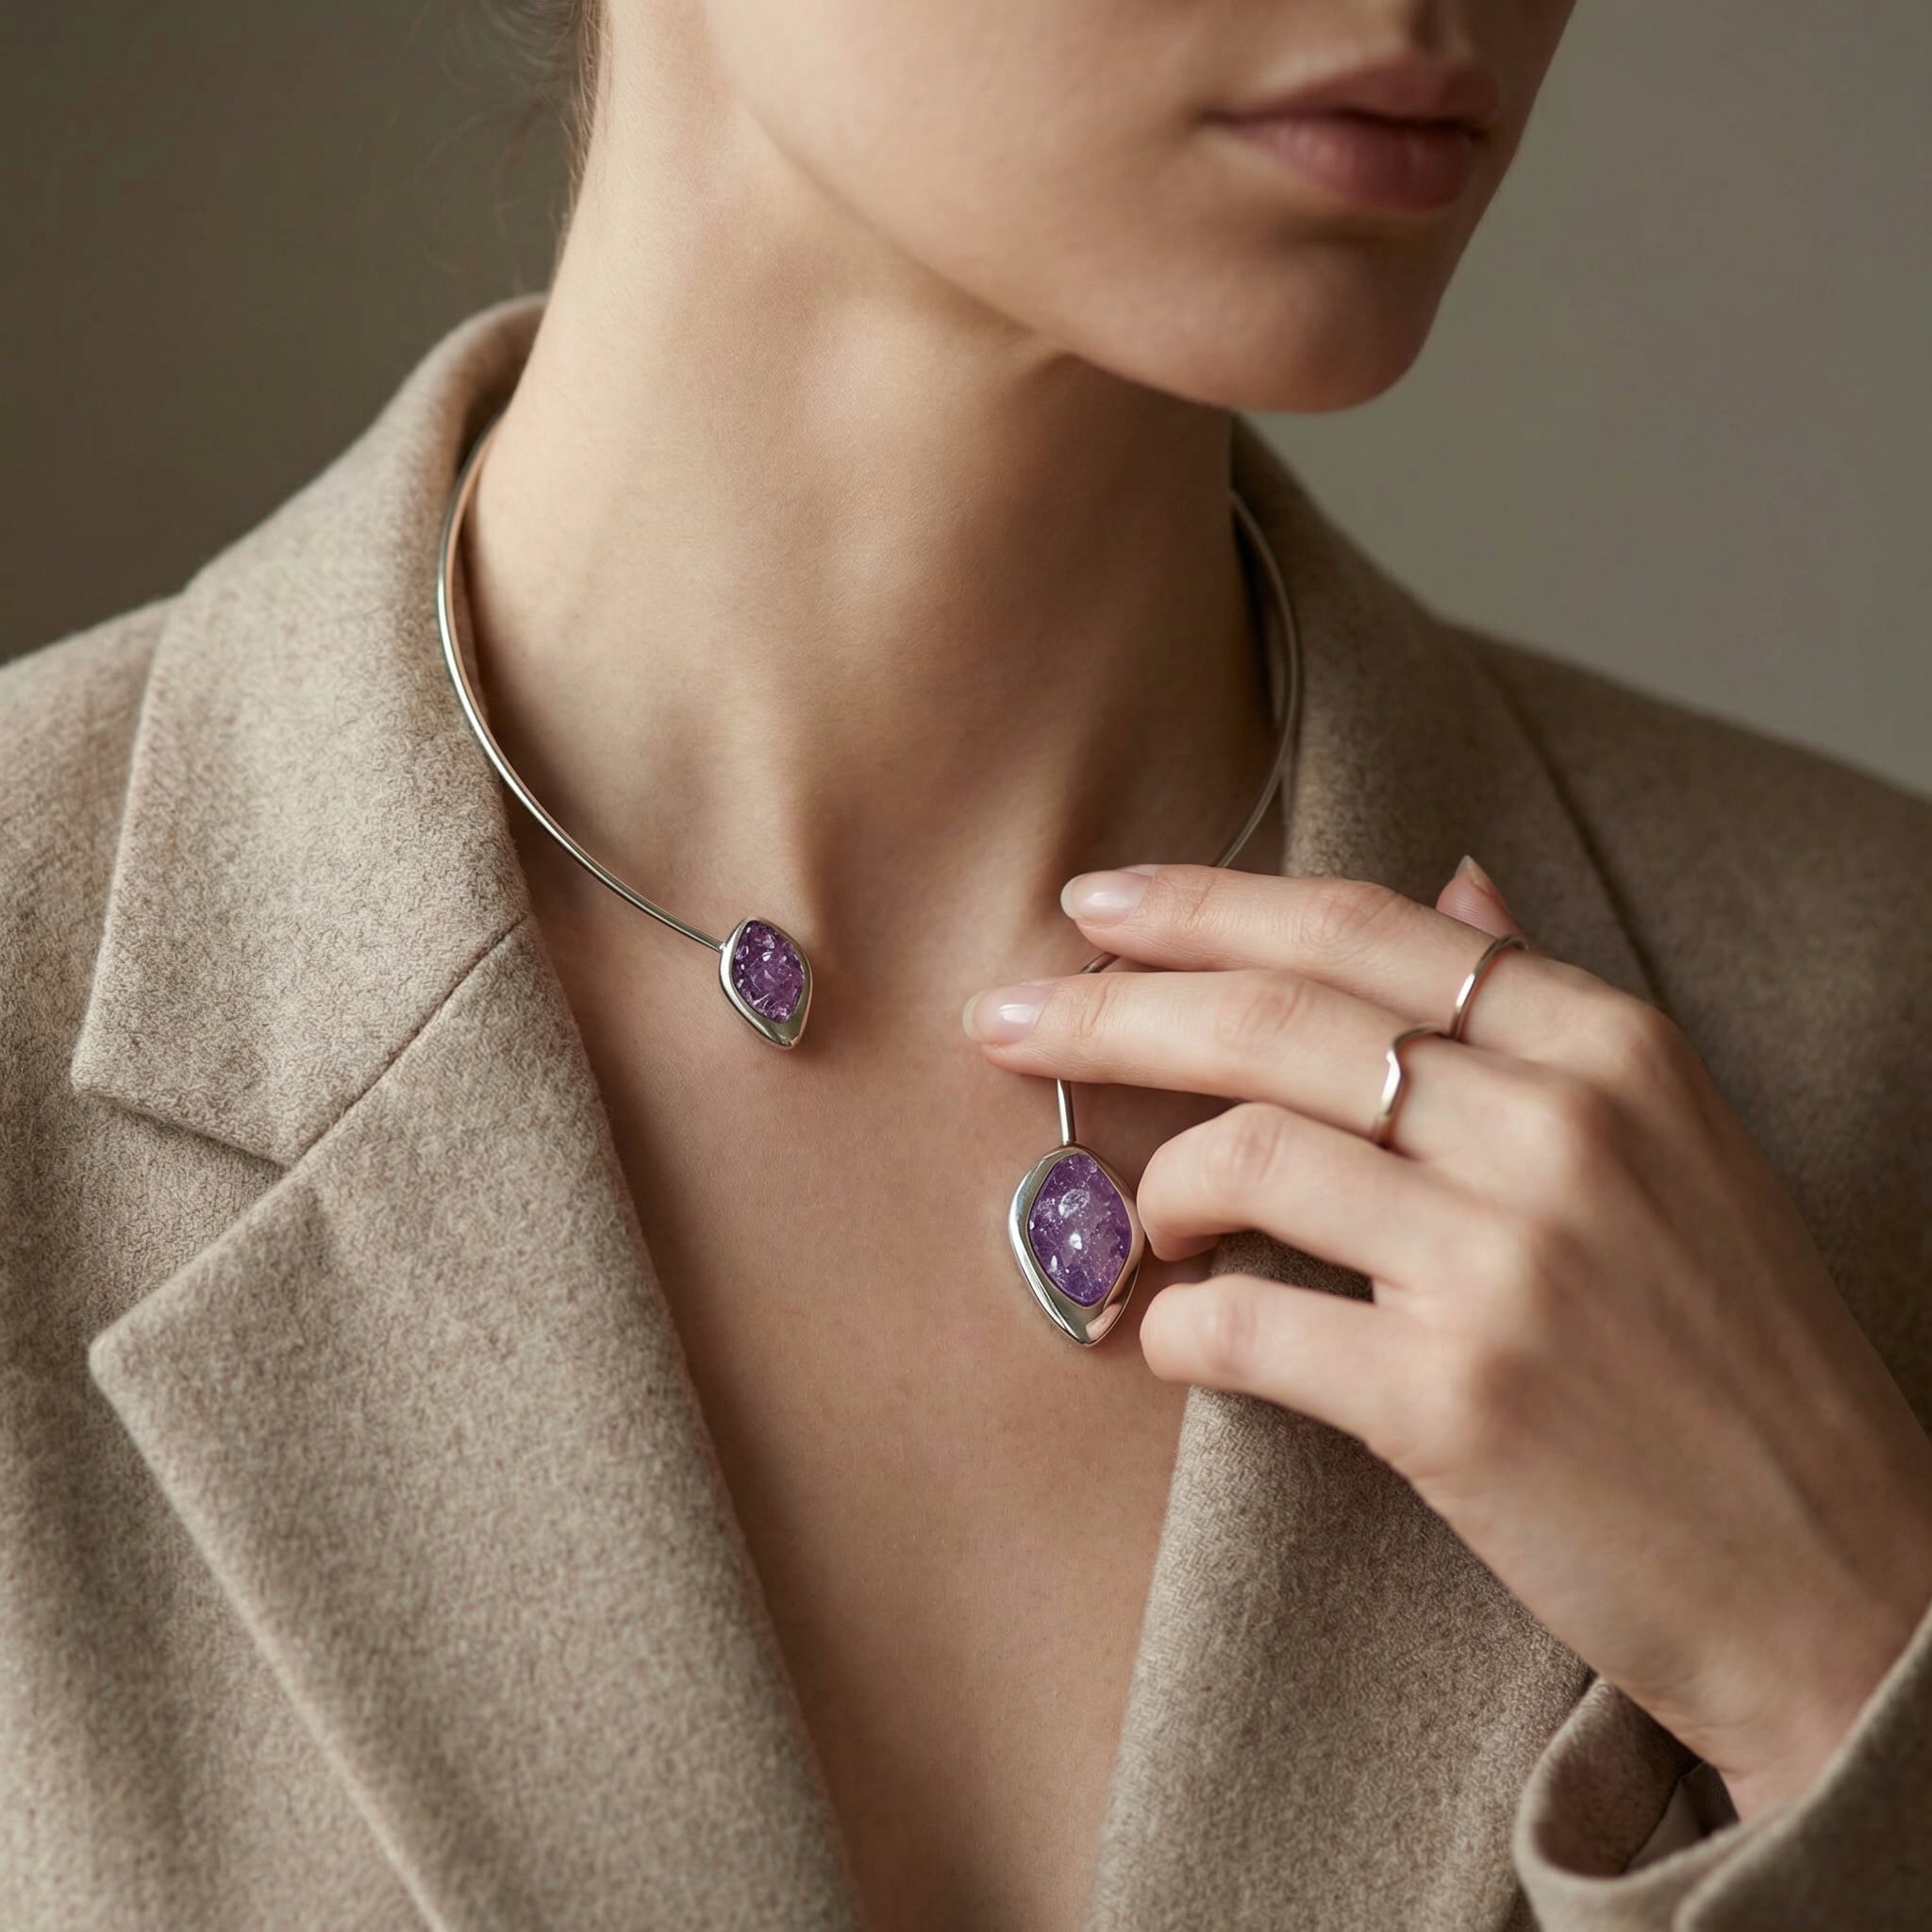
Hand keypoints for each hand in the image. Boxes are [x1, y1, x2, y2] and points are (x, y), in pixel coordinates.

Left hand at [961, 859, 1931, 1821]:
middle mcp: (1559, 1128)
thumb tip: (1458, 879)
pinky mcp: (1458, 1398)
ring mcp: (1508, 1261)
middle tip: (999, 1022)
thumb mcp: (1673, 1139)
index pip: (1360, 927)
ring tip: (1141, 1227)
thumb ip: (1544, 1005)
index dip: (1203, 906)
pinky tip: (1170, 1339)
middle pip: (1277, 1019)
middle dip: (1109, 1009)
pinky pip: (1249, 1325)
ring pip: (1247, 1156)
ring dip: (1155, 1190)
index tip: (1091, 906)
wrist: (1844, 1572)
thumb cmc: (1734, 1351)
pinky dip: (1179, 1327)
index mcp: (1606, 1045)